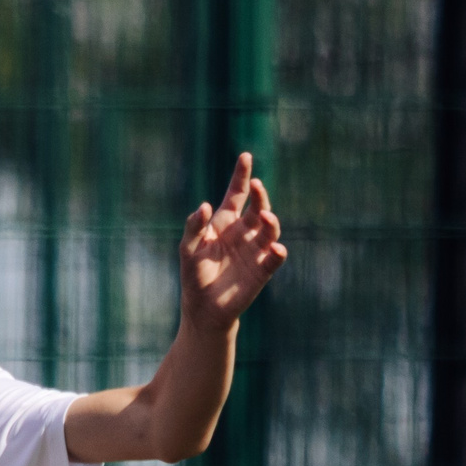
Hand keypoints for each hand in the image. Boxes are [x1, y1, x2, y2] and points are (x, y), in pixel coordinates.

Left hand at [179, 153, 287, 330]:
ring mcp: (255, 250)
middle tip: (256, 185)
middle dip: (259, 195)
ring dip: (271, 221)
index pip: (237, 194)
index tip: (245, 156)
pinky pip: (274, 257)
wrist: (203, 309)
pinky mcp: (263, 269)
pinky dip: (277, 252)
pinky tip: (275, 249)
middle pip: (258, 207)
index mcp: (225, 223)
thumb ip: (193, 227)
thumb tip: (204, 206)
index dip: (242, 176)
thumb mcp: (188, 250)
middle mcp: (244, 232)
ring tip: (266, 217)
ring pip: (270, 229)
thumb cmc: (195, 276)